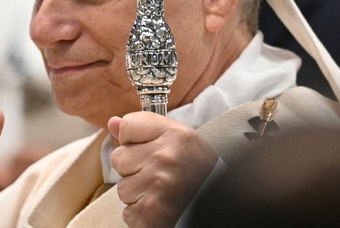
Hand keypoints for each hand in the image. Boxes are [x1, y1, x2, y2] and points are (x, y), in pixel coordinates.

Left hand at [108, 112, 217, 227]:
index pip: (127, 126)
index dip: (135, 139)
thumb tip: (113, 123)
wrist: (226, 204)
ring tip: (163, 192)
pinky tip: (161, 208)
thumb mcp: (180, 139)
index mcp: (175, 135)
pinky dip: (141, 214)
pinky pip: (128, 212)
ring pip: (122, 188)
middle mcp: (166, 158)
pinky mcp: (151, 214)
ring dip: (138, 193)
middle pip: (119, 158)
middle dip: (134, 168)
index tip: (151, 148)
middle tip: (160, 174)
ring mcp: (158, 187)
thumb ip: (145, 127)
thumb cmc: (200, 172)